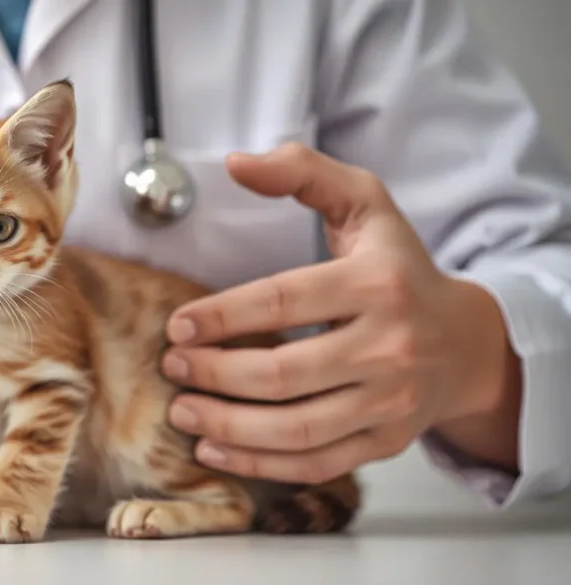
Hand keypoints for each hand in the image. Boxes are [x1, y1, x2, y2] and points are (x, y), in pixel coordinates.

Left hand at [161, 144, 518, 483]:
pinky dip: (258, 464)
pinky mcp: (385, 441)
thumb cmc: (399, 268)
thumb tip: (235, 163)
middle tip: (172, 367)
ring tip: (181, 411)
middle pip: (283, 374)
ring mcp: (390, 401)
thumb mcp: (366, 203)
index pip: (284, 300)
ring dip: (227, 426)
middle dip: (214, 374)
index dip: (222, 316)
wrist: (466, 343)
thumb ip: (304, 172)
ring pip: (296, 428)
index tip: (177, 325)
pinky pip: (315, 464)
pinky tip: (214, 448)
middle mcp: (390, 346)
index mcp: (378, 283)